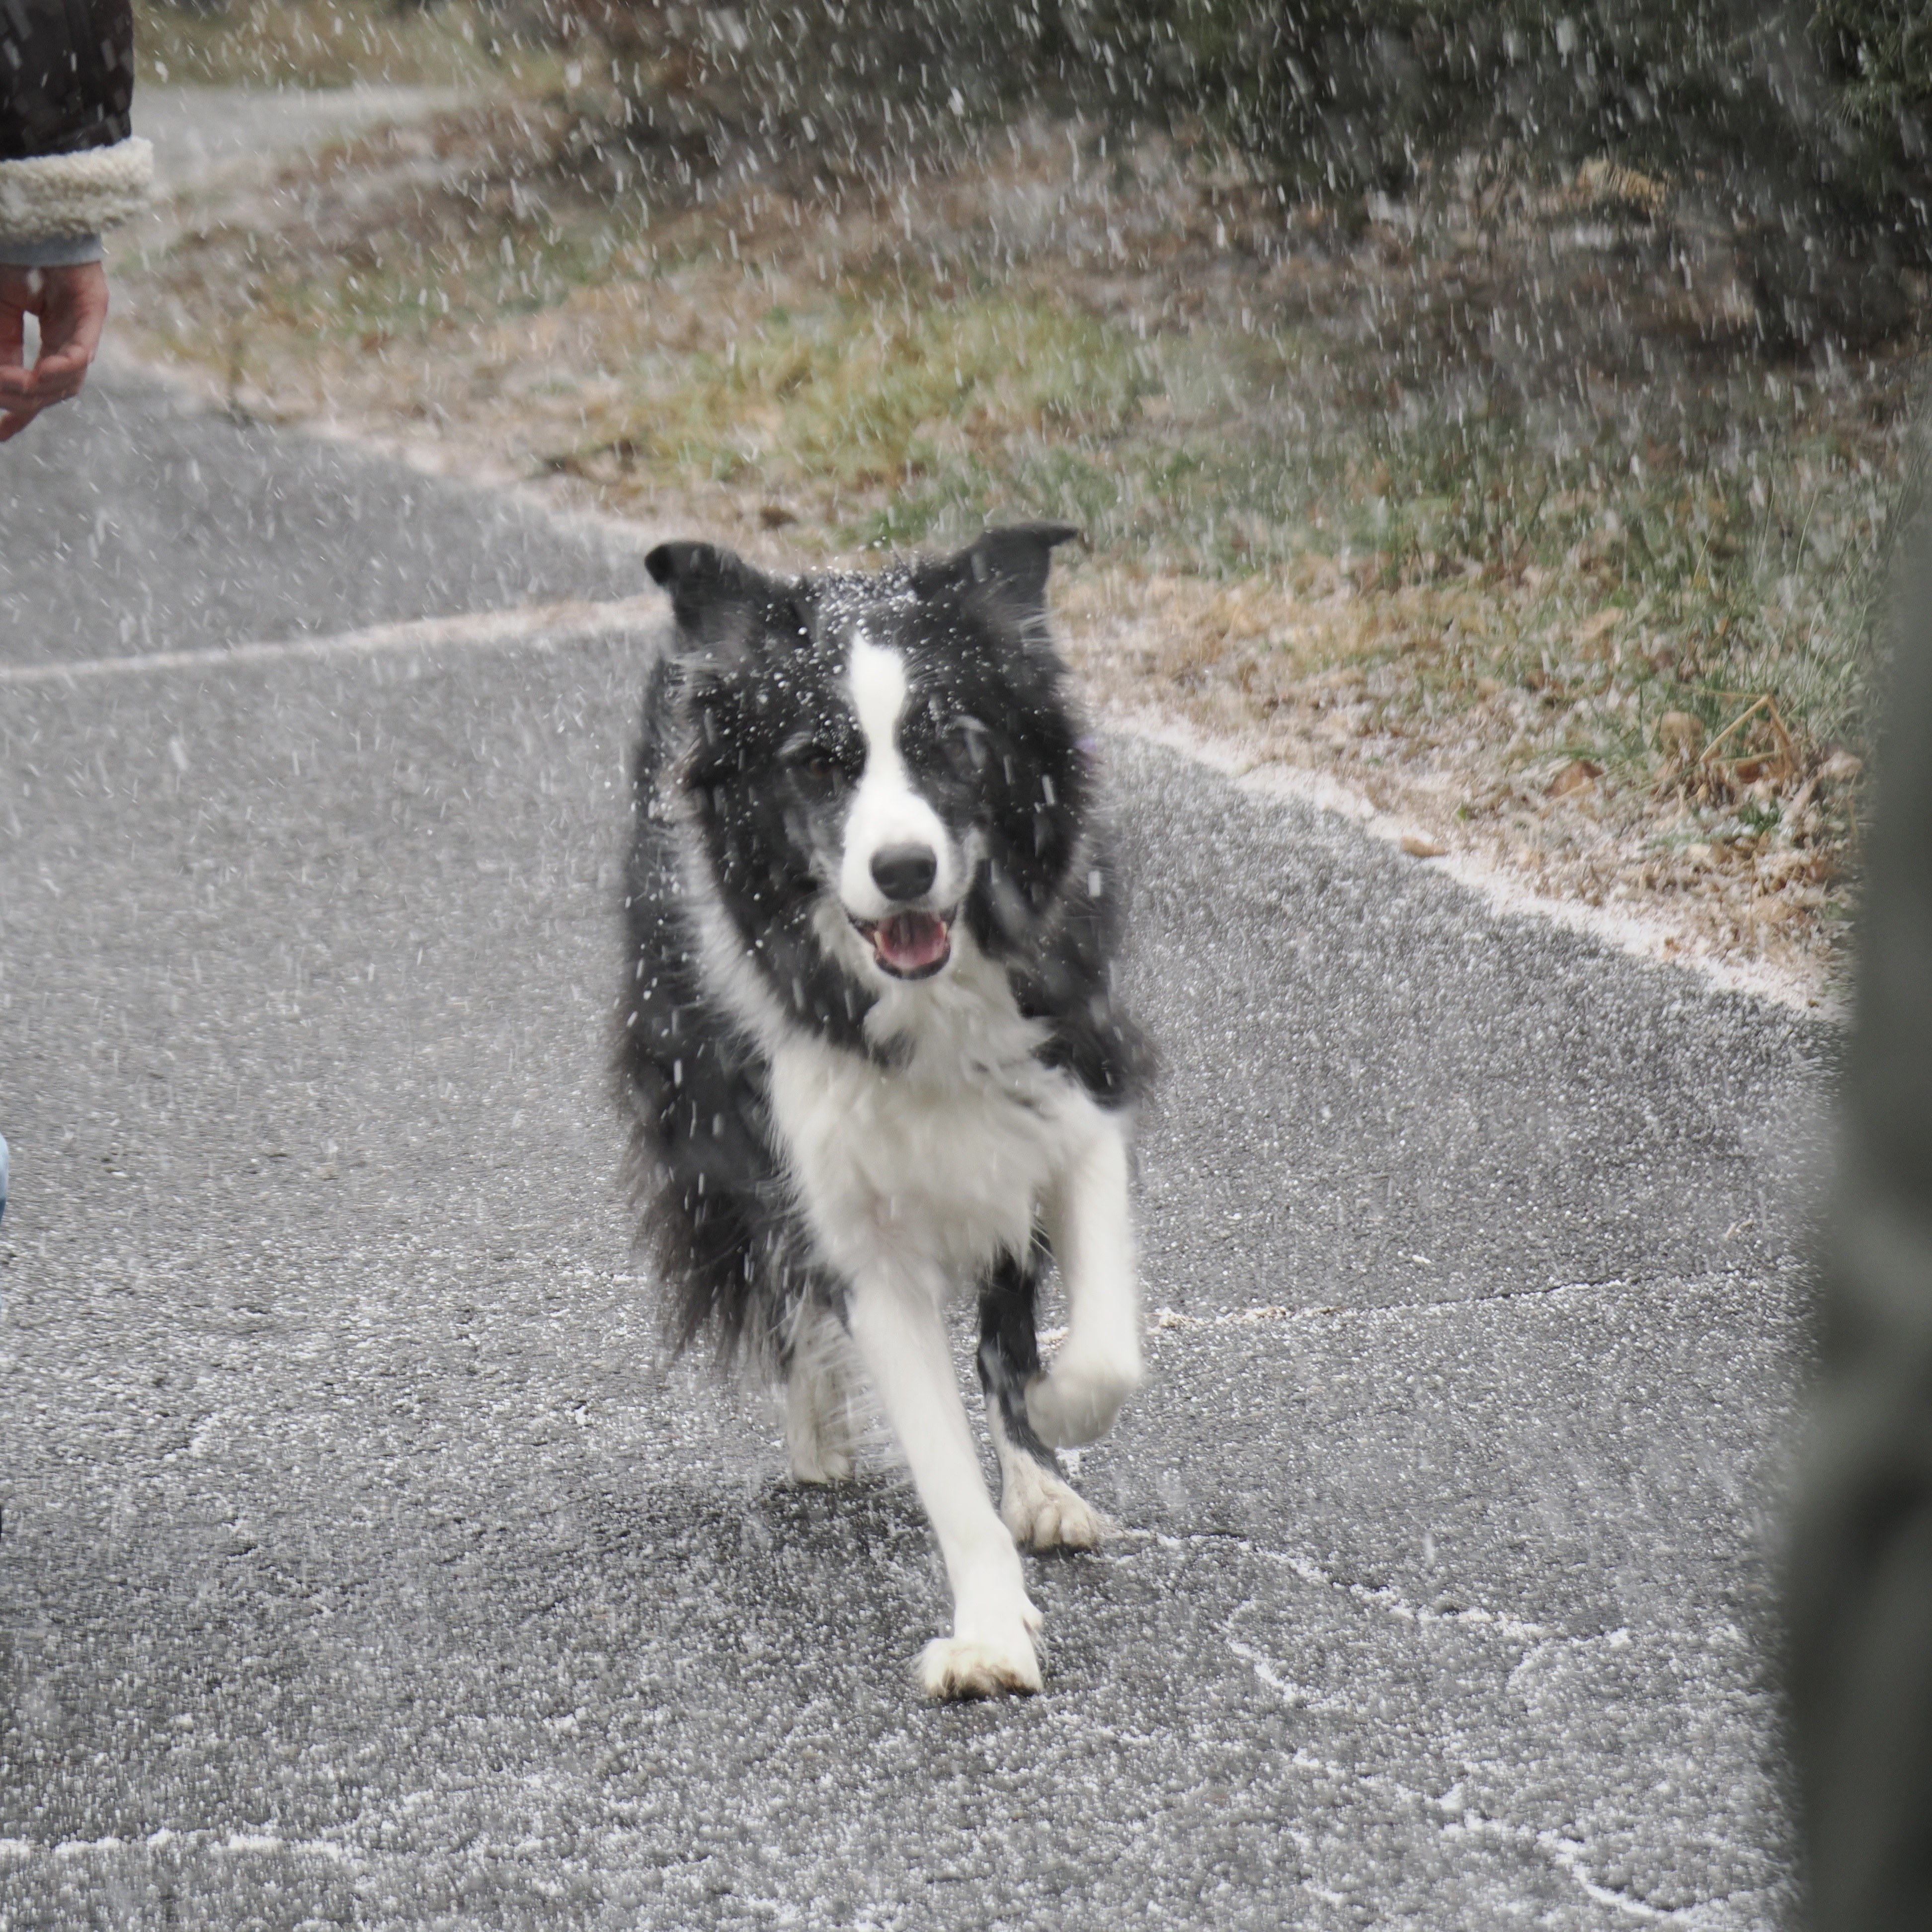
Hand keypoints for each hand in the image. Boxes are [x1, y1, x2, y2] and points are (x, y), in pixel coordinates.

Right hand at [0, 261, 108, 441]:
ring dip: (39, 388)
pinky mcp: (91, 310)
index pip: (37, 392)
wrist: (35, 223)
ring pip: (68, 380)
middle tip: (4, 392)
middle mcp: (68, 343)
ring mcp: (82, 330)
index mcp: (47, 343)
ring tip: (20, 384)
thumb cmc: (15, 260)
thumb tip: (5, 377)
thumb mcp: (0, 311)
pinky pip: (80, 350)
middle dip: (21, 400)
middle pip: (50, 392)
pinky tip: (45, 374)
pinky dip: (64, 366)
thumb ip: (3, 346)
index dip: (17, 415)